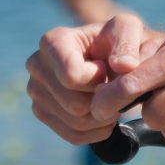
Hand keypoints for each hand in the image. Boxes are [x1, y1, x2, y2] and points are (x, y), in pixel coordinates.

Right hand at [25, 13, 163, 143]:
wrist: (110, 57)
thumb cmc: (117, 40)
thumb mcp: (127, 29)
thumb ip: (127, 43)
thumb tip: (125, 66)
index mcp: (52, 41)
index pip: (72, 77)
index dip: (98, 79)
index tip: (106, 67)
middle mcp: (36, 66)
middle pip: (75, 104)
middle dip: (103, 99)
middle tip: (114, 87)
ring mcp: (36, 92)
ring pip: (76, 122)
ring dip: (103, 115)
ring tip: (111, 97)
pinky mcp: (42, 112)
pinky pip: (73, 135)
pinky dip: (96, 130)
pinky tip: (106, 114)